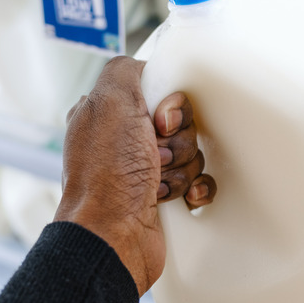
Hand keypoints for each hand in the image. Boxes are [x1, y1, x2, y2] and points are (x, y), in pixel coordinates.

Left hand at [54, 56, 215, 295]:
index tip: (160, 120)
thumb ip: (125, 70)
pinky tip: (180, 195)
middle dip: (176, 140)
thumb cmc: (107, 177)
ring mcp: (141, 171)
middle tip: (155, 154)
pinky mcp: (160, 197)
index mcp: (107, 115)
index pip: (157, 92)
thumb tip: (144, 67)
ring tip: (157, 180)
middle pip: (179, 123)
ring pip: (190, 152)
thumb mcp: (110, 102)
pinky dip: (194, 187)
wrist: (113, 235)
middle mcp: (122, 142)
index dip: (168, 106)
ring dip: (182, 167)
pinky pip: (196, 181)